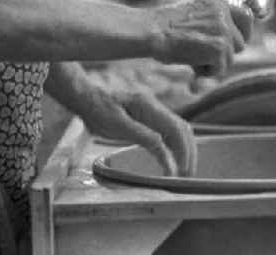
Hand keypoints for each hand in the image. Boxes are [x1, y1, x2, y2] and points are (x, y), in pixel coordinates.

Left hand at [79, 84, 196, 176]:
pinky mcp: (148, 118)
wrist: (87, 98)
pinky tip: (172, 160)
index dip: (182, 151)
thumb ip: (140, 134)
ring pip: (178, 130)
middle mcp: (155, 108)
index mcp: (148, 107)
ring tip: (183, 171)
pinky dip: (174, 147)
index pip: (175, 129)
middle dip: (188, 152)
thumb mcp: (115, 124)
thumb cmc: (98, 110)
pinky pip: (168, 132)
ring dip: (184, 150)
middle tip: (186, 176)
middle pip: (182, 129)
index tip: (180, 172)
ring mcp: (153, 112)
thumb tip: (162, 145)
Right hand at [151, 0, 252, 76]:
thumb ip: (212, 26)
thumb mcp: (193, 18)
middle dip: (226, 53)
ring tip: (191, 56)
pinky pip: (220, 69)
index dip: (243, 33)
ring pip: (230, 58)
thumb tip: (226, 51)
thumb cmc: (163, 30)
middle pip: (240, 43)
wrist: (152, 31)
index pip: (246, 16)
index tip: (234, 43)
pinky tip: (190, 63)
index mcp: (216, 3)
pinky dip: (206, 72)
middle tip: (205, 56)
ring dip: (213, 63)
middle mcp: (223, 14)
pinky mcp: (219, 47)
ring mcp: (223, 30)